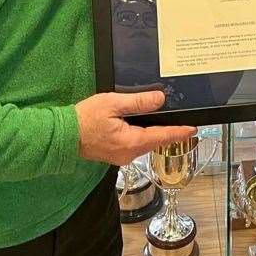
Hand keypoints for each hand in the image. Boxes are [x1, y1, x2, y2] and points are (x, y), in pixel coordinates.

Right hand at [75, 91, 196, 164]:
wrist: (62, 136)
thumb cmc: (84, 119)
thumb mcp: (112, 104)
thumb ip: (137, 102)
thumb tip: (159, 99)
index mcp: (131, 142)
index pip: (162, 136)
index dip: (179, 132)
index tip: (193, 129)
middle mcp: (128, 153)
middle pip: (155, 141)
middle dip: (170, 132)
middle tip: (184, 123)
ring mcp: (121, 155)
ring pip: (145, 143)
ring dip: (156, 133)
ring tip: (168, 122)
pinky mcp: (115, 153)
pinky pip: (135, 144)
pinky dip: (143, 135)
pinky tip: (144, 125)